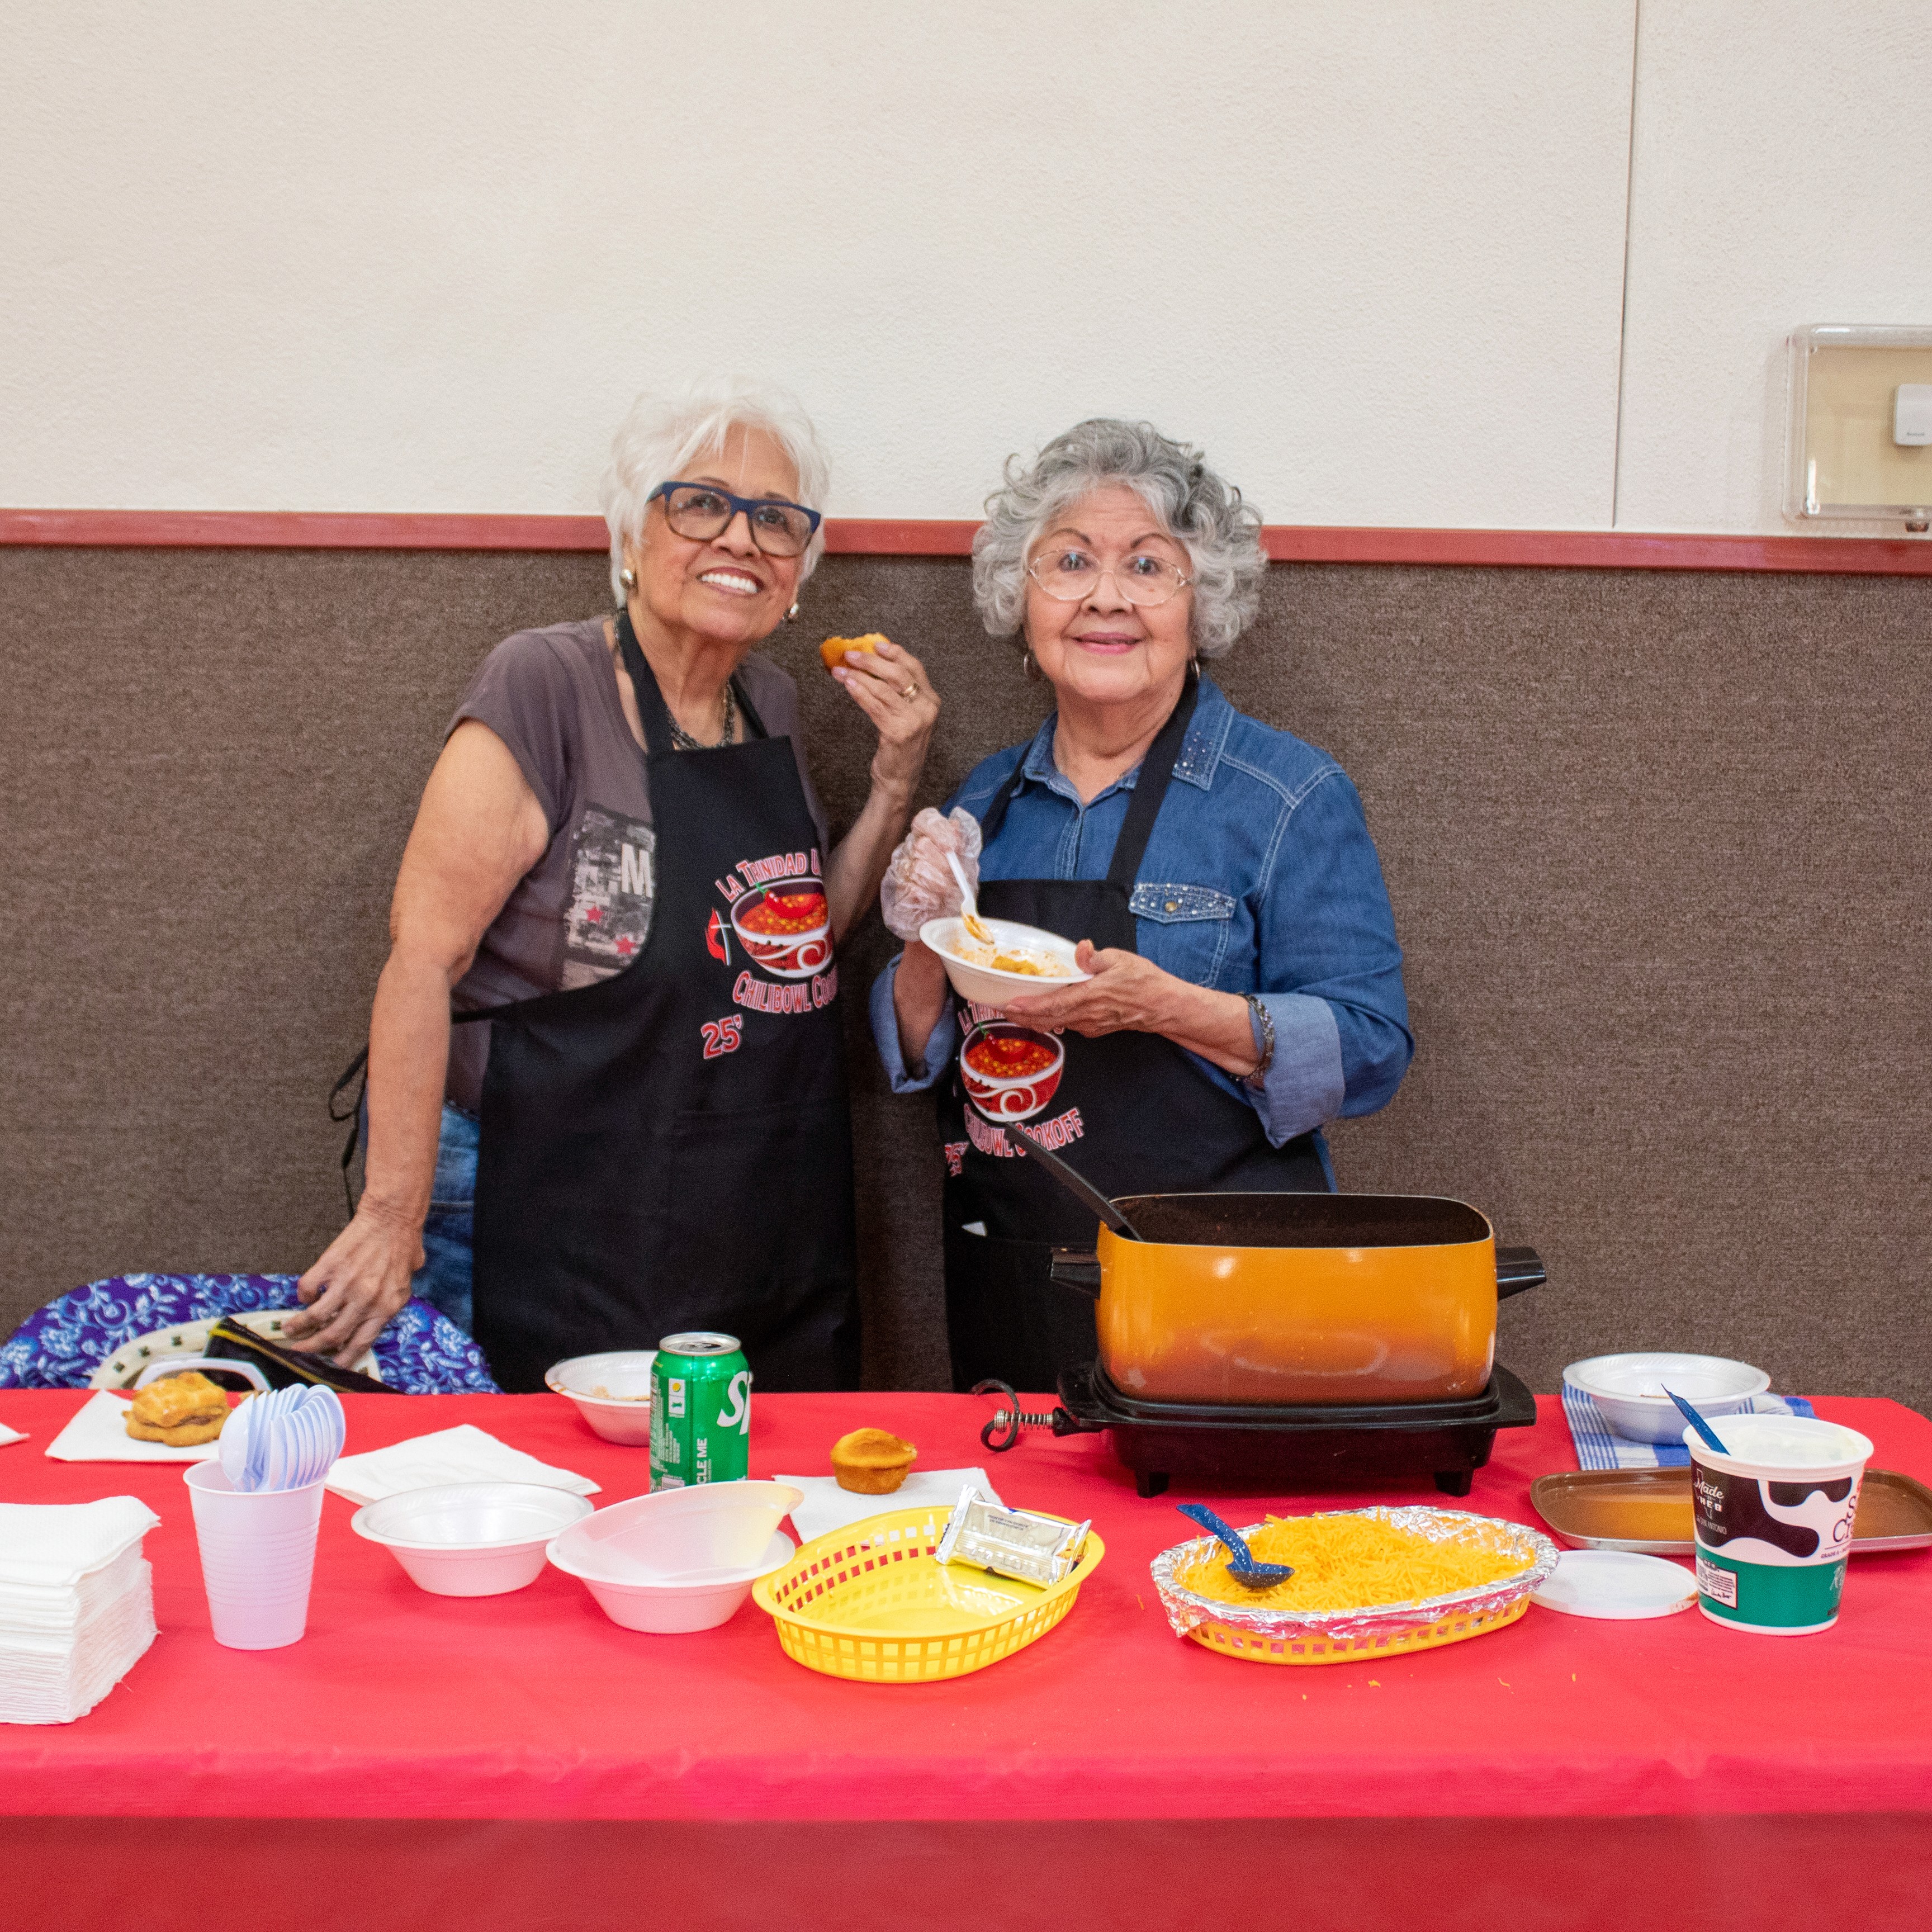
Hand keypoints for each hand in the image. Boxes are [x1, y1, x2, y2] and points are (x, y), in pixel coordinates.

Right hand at [283, 1200, 422, 1365]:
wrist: (392, 1219)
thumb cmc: (403, 1249)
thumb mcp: (404, 1285)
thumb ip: (388, 1305)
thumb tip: (372, 1322)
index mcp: (386, 1308)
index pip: (360, 1343)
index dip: (342, 1359)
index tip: (329, 1366)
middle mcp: (365, 1300)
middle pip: (331, 1335)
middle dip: (311, 1349)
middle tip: (298, 1352)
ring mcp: (346, 1284)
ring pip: (314, 1316)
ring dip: (298, 1326)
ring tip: (288, 1330)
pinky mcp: (330, 1266)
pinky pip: (307, 1288)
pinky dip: (302, 1295)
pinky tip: (304, 1296)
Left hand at [830, 636, 938, 801]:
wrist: (900, 779)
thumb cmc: (899, 745)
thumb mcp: (905, 715)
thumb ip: (897, 692)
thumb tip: (872, 664)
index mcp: (931, 700)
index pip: (915, 667)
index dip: (896, 652)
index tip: (877, 644)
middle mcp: (926, 708)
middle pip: (898, 674)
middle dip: (872, 661)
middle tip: (851, 654)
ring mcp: (913, 720)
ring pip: (883, 689)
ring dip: (859, 676)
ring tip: (841, 670)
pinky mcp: (897, 732)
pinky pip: (874, 705)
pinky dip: (859, 692)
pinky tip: (848, 684)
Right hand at [880, 806, 982, 940]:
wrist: (943, 921)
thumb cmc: (954, 891)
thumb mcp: (966, 867)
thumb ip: (963, 845)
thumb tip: (956, 824)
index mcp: (928, 840)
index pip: (925, 820)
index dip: (939, 829)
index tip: (953, 846)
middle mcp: (910, 851)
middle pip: (922, 845)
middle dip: (944, 864)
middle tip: (956, 878)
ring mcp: (900, 871)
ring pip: (917, 868)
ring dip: (939, 884)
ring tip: (949, 894)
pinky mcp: (896, 893)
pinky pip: (913, 890)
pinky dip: (930, 898)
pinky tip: (936, 903)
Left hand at [998, 942, 1183, 1037]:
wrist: (1163, 1007)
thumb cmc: (1145, 982)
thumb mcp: (1122, 960)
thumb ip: (1097, 956)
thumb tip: (1082, 948)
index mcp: (1090, 997)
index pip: (1053, 1005)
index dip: (1030, 1007)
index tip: (1009, 1006)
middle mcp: (1086, 1016)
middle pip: (1047, 1019)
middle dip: (1022, 1015)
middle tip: (1000, 1007)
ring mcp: (1089, 1025)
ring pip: (1055, 1024)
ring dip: (1034, 1018)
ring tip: (1016, 1009)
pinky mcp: (1094, 1028)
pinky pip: (1067, 1024)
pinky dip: (1051, 1018)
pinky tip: (1044, 1010)